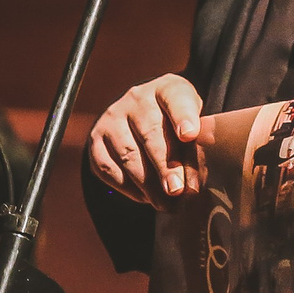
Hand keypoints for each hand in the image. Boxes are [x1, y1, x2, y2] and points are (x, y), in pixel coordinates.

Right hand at [87, 74, 205, 205]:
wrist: (142, 118)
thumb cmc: (176, 125)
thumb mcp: (194, 125)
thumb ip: (197, 145)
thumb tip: (194, 182)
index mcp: (167, 89)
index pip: (176, 99)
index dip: (183, 117)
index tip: (189, 135)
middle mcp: (136, 99)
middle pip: (151, 133)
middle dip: (165, 165)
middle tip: (177, 189)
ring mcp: (112, 118)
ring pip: (128, 155)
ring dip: (148, 184)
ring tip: (166, 203)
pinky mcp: (96, 140)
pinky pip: (108, 168)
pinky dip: (128, 187)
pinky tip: (145, 197)